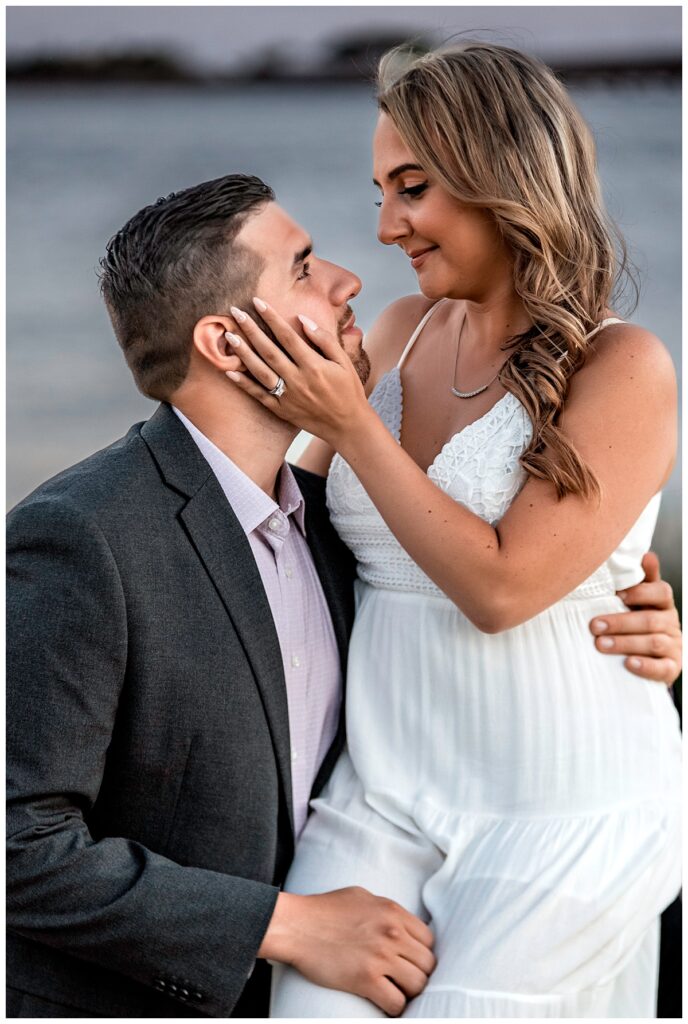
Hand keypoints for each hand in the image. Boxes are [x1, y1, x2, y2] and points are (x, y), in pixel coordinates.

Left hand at [224, 300, 371, 443]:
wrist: (348, 427)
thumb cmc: (348, 391)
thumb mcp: (344, 362)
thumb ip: (324, 340)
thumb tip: (303, 319)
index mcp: (314, 366)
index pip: (287, 336)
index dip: (271, 317)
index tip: (257, 302)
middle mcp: (298, 380)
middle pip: (269, 351)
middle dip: (251, 330)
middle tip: (235, 313)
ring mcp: (288, 397)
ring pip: (260, 371)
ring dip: (243, 353)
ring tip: (229, 337)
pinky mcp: (282, 411)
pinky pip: (259, 396)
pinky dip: (244, 384)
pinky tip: (229, 372)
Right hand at [258, 887, 435, 1015]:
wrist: (297, 925)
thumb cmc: (324, 909)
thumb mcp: (362, 897)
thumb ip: (386, 910)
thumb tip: (401, 925)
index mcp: (393, 911)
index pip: (428, 940)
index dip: (420, 952)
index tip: (410, 960)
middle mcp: (392, 933)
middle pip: (427, 964)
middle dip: (417, 973)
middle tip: (403, 979)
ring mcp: (380, 956)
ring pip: (417, 985)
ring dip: (408, 991)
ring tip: (395, 990)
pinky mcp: (366, 979)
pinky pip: (397, 1003)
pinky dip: (393, 1006)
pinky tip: (383, 1001)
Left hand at [590, 552, 681, 683]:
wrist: (651, 653)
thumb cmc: (638, 617)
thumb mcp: (638, 597)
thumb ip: (641, 579)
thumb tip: (644, 553)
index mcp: (662, 602)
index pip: (661, 592)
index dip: (641, 593)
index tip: (618, 594)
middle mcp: (671, 622)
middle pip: (650, 620)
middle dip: (621, 622)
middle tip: (595, 625)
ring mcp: (674, 645)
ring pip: (653, 643)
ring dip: (625, 643)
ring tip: (601, 644)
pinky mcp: (672, 667)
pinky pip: (662, 668)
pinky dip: (645, 666)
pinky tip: (628, 664)